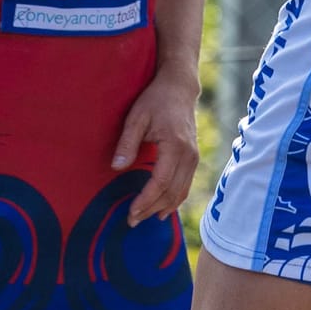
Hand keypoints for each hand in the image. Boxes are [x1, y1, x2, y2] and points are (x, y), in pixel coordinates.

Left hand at [115, 69, 201, 223]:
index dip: (145, 201)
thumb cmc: (155, 100)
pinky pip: (186, 185)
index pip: (160, 183)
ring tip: (145, 218)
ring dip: (163, 207)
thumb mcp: (136, 117)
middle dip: (151, 209)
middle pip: (172, 192)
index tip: (130, 213)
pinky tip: (162, 208)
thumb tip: (116, 168)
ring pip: (181, 191)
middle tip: (132, 221)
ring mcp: (194, 157)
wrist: (179, 88)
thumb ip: (127, 143)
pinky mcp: (193, 158)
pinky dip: (174, 199)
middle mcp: (189, 155)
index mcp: (175, 146)